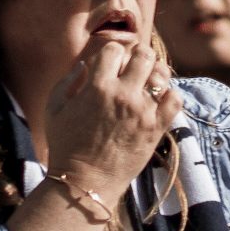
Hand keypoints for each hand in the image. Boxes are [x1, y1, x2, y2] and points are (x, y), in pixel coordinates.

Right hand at [41, 39, 182, 209]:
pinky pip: (175, 99)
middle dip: (140, 55)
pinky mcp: (156, 127)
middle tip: (136, 65)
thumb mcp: (54, 109)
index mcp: (96, 87)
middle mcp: (122, 95)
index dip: (113, 52)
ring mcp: (142, 111)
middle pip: (144, 55)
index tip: (112, 62)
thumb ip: (68, 81)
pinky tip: (158, 100)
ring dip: (156, 73)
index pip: (114, 49)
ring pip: (162, 74)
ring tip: (149, 81)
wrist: (84, 181)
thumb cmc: (65, 145)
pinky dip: (170, 95)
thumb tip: (86, 63)